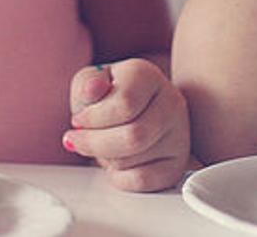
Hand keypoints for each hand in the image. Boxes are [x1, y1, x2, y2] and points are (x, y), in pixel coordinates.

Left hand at [62, 58, 192, 191]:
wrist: (131, 111)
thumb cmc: (107, 96)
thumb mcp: (89, 82)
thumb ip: (87, 85)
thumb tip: (92, 89)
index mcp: (147, 76)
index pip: (125, 104)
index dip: (93, 119)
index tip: (78, 120)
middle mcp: (171, 102)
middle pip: (133, 137)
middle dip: (95, 144)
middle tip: (78, 140)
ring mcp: (179, 135)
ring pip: (133, 160)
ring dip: (105, 158)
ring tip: (103, 145)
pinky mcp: (176, 163)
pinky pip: (141, 180)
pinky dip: (119, 177)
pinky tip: (115, 161)